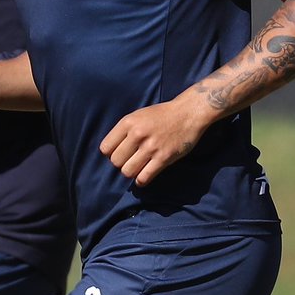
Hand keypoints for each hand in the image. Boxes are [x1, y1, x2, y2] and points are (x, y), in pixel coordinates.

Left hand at [100, 94, 215, 185]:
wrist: (188, 113)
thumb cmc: (162, 115)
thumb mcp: (138, 116)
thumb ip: (125, 131)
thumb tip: (112, 152)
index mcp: (128, 122)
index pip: (105, 148)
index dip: (111, 153)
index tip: (121, 153)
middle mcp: (137, 134)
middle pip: (115, 162)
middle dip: (121, 164)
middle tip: (131, 161)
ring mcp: (151, 147)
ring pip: (127, 172)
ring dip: (132, 173)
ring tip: (139, 167)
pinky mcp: (164, 158)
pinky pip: (144, 178)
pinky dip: (142, 181)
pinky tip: (145, 175)